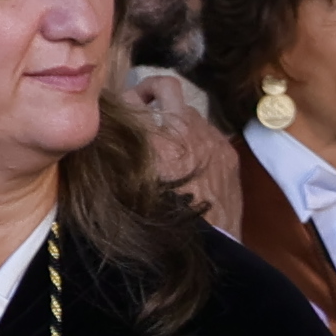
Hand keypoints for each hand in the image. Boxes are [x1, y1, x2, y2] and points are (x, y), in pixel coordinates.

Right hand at [121, 68, 231, 214]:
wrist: (210, 248)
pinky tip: (189, 157)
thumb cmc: (162, 224)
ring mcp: (211, 138)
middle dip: (149, 91)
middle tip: (139, 104)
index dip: (121, 101)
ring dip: (175, 117)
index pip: (129, 100)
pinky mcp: (228, 152)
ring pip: (189, 109)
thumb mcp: (125, 188)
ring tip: (164, 138)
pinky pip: (209, 131)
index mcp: (152, 141)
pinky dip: (196, 137)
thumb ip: (117, 156)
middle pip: (165, 87)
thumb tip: (107, 136)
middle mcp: (184, 131)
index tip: (117, 108)